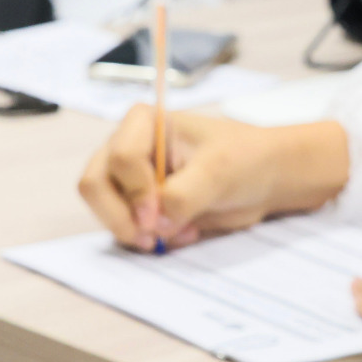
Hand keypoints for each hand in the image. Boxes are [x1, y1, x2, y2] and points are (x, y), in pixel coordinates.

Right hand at [77, 109, 347, 251]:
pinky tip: (184, 232)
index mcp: (143, 123)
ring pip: (105, 211)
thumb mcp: (218, 171)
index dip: (135, 191)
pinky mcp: (141, 206)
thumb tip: (155, 223)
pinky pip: (126, 228)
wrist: (266, 179)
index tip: (156, 214)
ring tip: (178, 231)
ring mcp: (131, 179)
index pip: (119, 158)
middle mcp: (128, 147)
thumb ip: (183, 195)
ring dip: (136, 230)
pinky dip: (151, 238)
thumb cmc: (245, 158)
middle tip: (151, 237)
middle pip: (95, 185)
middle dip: (121, 216)